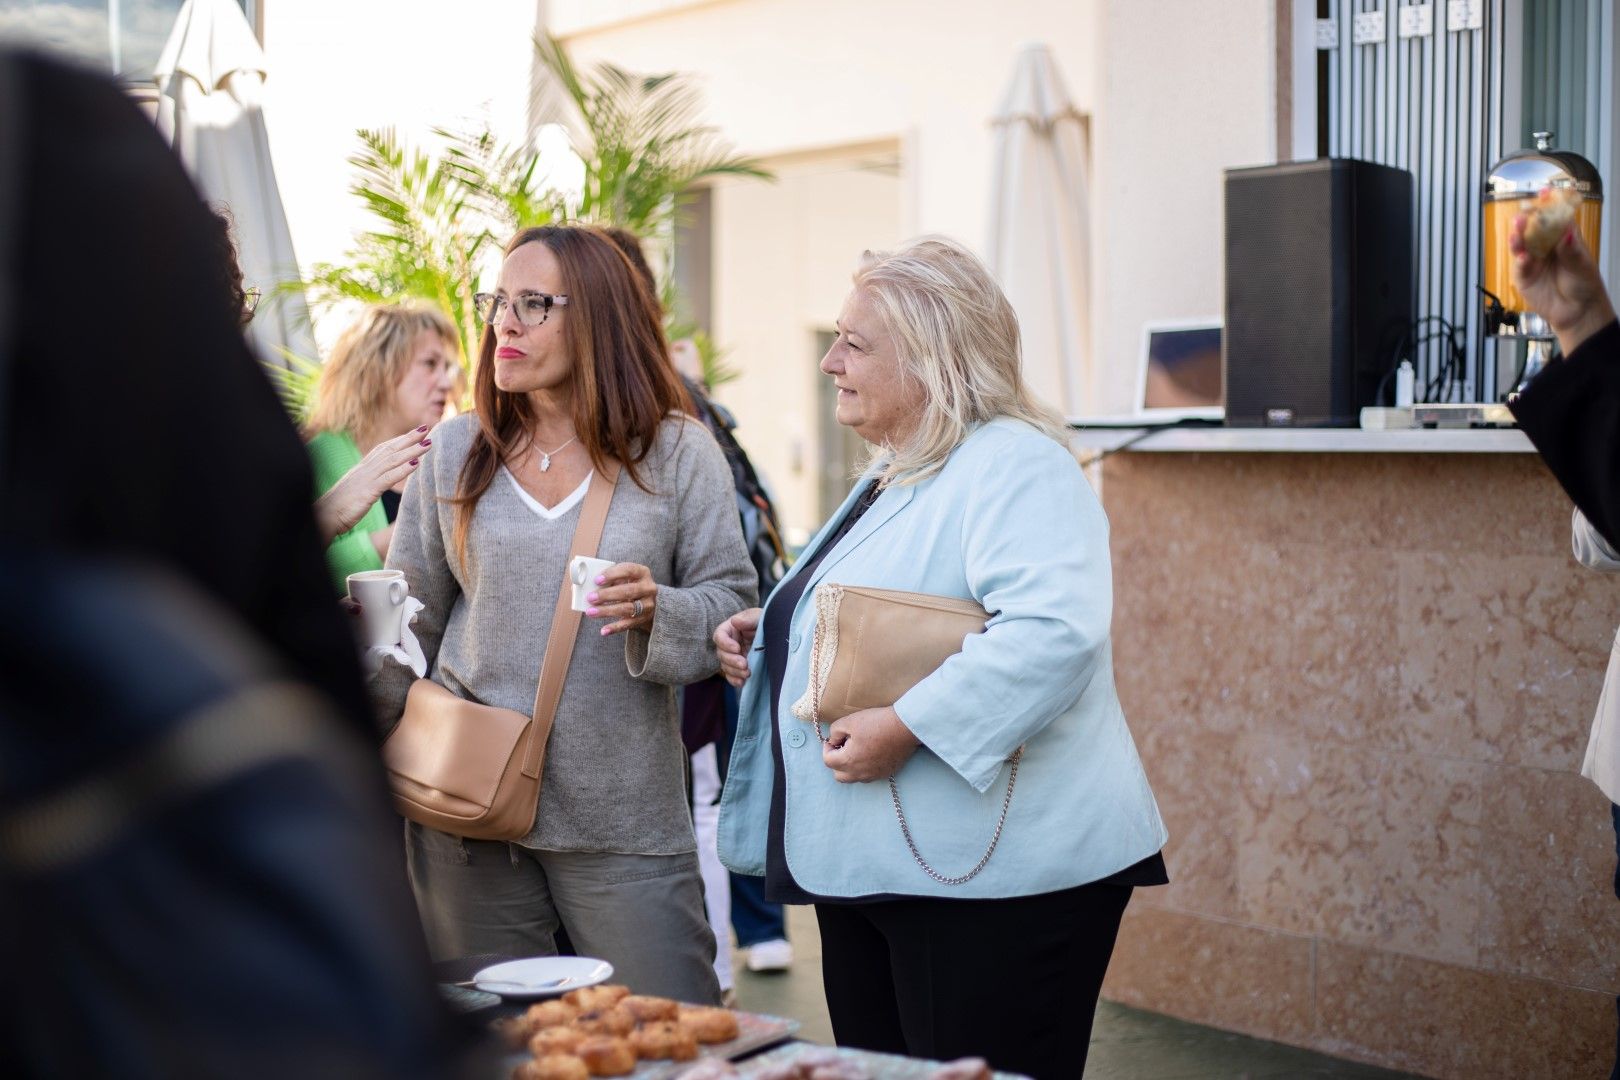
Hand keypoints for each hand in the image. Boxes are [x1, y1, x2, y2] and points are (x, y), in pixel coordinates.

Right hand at [314, 426, 432, 543]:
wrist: (323, 517)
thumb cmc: (337, 508)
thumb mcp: (355, 492)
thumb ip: (366, 484)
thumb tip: (376, 483)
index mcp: (361, 469)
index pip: (383, 449)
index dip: (399, 440)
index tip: (414, 433)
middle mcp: (364, 469)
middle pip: (390, 450)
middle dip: (409, 439)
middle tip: (426, 429)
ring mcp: (366, 478)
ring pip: (393, 460)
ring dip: (412, 450)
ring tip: (429, 443)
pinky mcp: (367, 491)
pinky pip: (388, 478)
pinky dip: (403, 469)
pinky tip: (416, 463)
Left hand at [586, 562, 657, 636]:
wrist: (647, 603)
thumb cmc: (629, 586)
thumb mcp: (623, 578)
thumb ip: (608, 579)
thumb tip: (583, 584)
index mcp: (642, 572)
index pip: (628, 570)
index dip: (612, 574)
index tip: (597, 580)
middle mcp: (648, 588)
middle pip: (628, 591)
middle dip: (607, 595)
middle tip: (590, 598)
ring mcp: (648, 605)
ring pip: (627, 608)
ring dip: (607, 610)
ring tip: (591, 612)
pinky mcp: (644, 619)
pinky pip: (628, 624)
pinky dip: (615, 628)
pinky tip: (603, 631)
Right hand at [713, 608, 761, 686]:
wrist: (778, 634)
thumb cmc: (766, 621)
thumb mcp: (759, 617)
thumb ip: (748, 618)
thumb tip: (734, 621)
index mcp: (731, 629)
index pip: (719, 636)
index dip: (725, 643)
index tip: (737, 648)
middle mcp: (729, 643)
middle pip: (721, 654)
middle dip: (731, 660)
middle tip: (744, 664)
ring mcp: (734, 656)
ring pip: (726, 666)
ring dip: (734, 671)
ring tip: (747, 673)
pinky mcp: (739, 667)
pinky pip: (732, 675)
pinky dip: (735, 680)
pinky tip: (742, 682)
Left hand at [821, 706, 920, 782]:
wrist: (905, 727)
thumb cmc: (876, 723)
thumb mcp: (849, 721)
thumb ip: (834, 732)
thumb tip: (834, 740)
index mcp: (848, 761)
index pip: (828, 761)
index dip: (827, 748)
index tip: (833, 739)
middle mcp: (860, 773)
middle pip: (839, 775)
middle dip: (836, 761)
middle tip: (843, 746)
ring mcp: (874, 775)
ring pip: (854, 778)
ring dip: (850, 767)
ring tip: (856, 750)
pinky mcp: (886, 773)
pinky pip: (869, 776)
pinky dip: (864, 768)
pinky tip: (870, 753)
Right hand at [1509, 213, 1615, 355]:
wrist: (1577, 311)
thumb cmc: (1584, 285)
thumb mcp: (1582, 265)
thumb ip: (1572, 251)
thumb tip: (1567, 233)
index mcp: (1564, 238)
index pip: (1555, 216)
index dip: (1550, 203)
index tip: (1545, 192)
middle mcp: (1546, 246)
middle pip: (1533, 227)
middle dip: (1528, 219)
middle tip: (1525, 214)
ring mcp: (1533, 260)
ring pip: (1522, 243)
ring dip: (1518, 236)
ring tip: (1518, 230)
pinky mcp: (1524, 276)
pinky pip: (1520, 266)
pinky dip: (1520, 261)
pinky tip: (1524, 258)